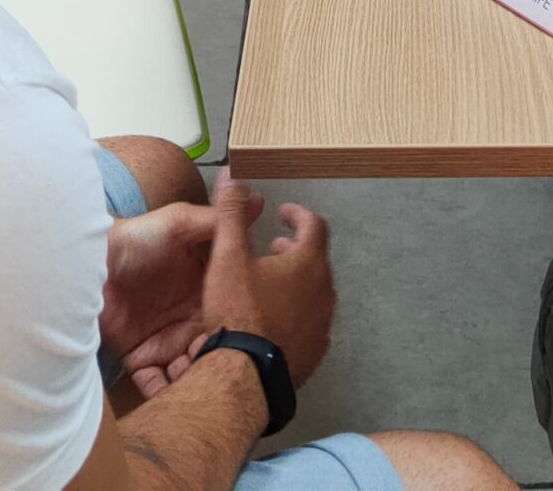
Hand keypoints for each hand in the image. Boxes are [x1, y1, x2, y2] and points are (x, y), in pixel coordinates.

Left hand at [102, 193, 254, 396]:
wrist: (86, 267)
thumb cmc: (134, 240)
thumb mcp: (178, 223)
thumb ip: (218, 221)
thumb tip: (258, 200)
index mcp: (210, 288)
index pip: (237, 311)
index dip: (244, 325)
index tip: (246, 332)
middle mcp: (196, 318)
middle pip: (222, 347)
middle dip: (226, 360)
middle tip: (218, 360)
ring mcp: (171, 342)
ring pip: (197, 372)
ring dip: (200, 380)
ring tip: (196, 377)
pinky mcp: (145, 361)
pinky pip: (162, 386)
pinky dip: (169, 393)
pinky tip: (173, 390)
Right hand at [169, 176, 336, 398]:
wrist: (246, 376)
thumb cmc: (239, 311)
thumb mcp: (228, 258)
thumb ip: (231, 215)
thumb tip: (232, 176)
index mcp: (308, 263)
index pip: (314, 225)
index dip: (298, 214)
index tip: (284, 213)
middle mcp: (324, 291)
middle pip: (317, 259)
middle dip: (296, 249)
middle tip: (275, 247)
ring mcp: (323, 324)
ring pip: (315, 292)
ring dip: (296, 282)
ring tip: (270, 284)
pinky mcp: (315, 353)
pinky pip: (311, 323)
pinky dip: (297, 312)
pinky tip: (274, 321)